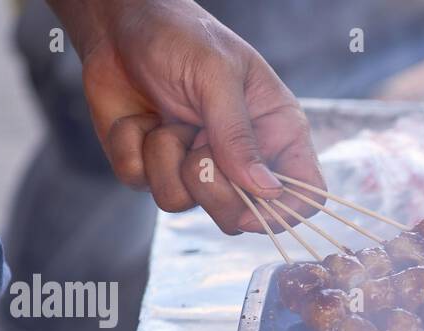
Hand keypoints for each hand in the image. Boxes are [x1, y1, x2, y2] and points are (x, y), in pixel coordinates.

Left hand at [51, 0, 324, 234]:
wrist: (119, 23)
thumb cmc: (181, 35)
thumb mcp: (217, 75)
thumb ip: (239, 135)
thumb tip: (266, 190)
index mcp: (276, 132)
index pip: (304, 194)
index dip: (283, 213)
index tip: (250, 208)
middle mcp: (240, 158)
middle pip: (240, 215)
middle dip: (210, 187)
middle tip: (196, 146)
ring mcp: (195, 166)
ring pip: (184, 203)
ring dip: (164, 157)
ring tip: (165, 119)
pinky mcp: (154, 167)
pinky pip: (142, 184)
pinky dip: (131, 149)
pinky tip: (139, 120)